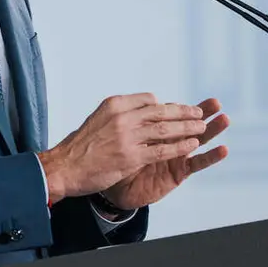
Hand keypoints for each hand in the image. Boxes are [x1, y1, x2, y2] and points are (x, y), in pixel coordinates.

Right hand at [37, 93, 207, 203]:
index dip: (166, 105)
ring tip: (202, 126)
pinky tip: (191, 145)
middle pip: (161, 111)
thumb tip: (141, 112)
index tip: (178, 109)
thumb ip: (120, 115)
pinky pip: (162, 150)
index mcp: (114, 105)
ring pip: (166, 129)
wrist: (65, 166)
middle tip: (199, 112)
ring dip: (187, 128)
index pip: (148, 100)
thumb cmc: (80, 146)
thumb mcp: (98, 119)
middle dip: (184, 112)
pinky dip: (180, 147)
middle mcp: (122, 117)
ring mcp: (128, 137)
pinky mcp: (132, 157)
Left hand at [100, 98, 229, 210]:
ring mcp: (175, 155)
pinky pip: (197, 163)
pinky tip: (224, 149)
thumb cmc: (115, 162)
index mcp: (153, 130)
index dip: (177, 107)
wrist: (114, 190)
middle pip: (186, 123)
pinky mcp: (179, 172)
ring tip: (225, 119)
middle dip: (201, 112)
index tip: (181, 101)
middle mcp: (167, 141)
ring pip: (197, 140)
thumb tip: (133, 104)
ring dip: (212, 129)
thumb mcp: (120, 139)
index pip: (169, 114)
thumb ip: (129, 122)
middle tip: (216, 102)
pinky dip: (211, 156)